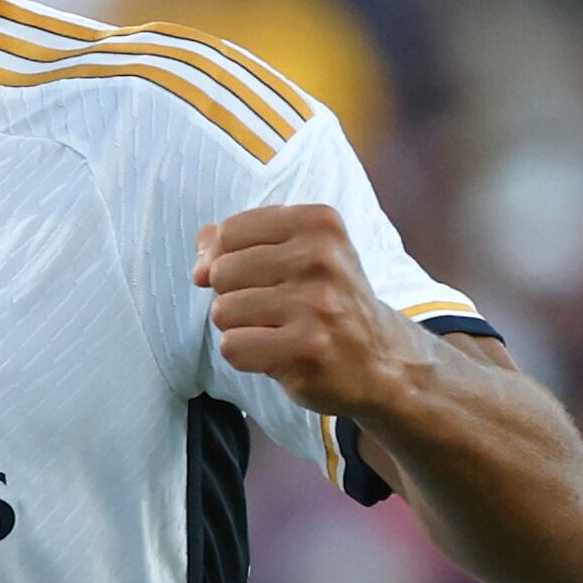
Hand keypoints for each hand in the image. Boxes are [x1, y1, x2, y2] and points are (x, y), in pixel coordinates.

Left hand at [192, 204, 416, 418]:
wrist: (382, 359)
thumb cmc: (328, 301)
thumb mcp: (298, 253)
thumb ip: (241, 241)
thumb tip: (200, 254)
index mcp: (318, 223)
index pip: (229, 232)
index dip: (227, 258)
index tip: (260, 275)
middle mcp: (320, 258)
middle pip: (221, 271)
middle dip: (234, 295)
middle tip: (277, 308)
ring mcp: (315, 305)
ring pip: (222, 310)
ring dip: (241, 327)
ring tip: (280, 330)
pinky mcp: (306, 349)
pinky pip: (233, 347)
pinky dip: (246, 355)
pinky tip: (280, 353)